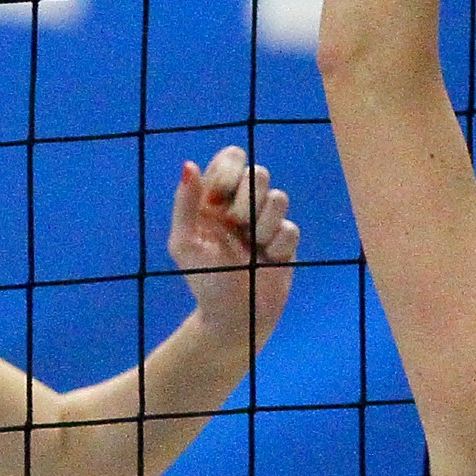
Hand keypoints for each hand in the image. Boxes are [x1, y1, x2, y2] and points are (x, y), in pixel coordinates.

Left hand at [168, 146, 299, 348]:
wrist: (234, 318)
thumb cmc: (204, 280)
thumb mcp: (184, 243)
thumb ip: (184, 203)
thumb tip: (189, 164)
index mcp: (216, 198)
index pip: (231, 158)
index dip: (230, 171)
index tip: (220, 196)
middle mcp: (243, 204)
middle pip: (259, 172)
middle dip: (248, 200)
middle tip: (236, 226)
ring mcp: (267, 221)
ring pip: (279, 197)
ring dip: (264, 224)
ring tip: (252, 247)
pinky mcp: (286, 241)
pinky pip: (290, 228)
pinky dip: (277, 246)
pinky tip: (266, 260)